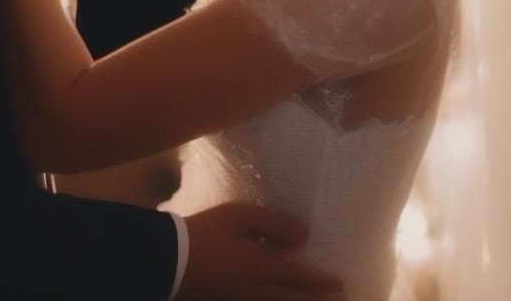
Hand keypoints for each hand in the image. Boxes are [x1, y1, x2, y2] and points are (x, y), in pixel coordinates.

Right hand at [179, 203, 344, 300]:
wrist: (170, 259)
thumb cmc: (206, 232)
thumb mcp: (238, 217)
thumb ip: (272, 224)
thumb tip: (303, 234)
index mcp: (261, 268)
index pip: (299, 276)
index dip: (320, 281)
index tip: (340, 284)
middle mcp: (256, 291)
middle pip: (293, 300)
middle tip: (337, 300)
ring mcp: (241, 299)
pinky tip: (278, 297)